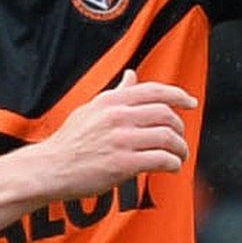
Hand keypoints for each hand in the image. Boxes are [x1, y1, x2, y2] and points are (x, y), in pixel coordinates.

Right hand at [30, 70, 196, 199]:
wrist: (50, 168)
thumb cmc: (70, 141)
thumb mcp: (91, 109)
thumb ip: (116, 93)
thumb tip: (132, 75)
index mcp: (111, 101)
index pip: (154, 91)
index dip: (178, 95)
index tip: (191, 103)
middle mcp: (118, 117)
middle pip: (166, 114)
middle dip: (180, 128)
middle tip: (181, 140)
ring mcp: (121, 140)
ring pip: (168, 137)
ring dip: (181, 149)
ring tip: (180, 156)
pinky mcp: (123, 164)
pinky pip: (161, 160)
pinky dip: (173, 164)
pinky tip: (172, 168)